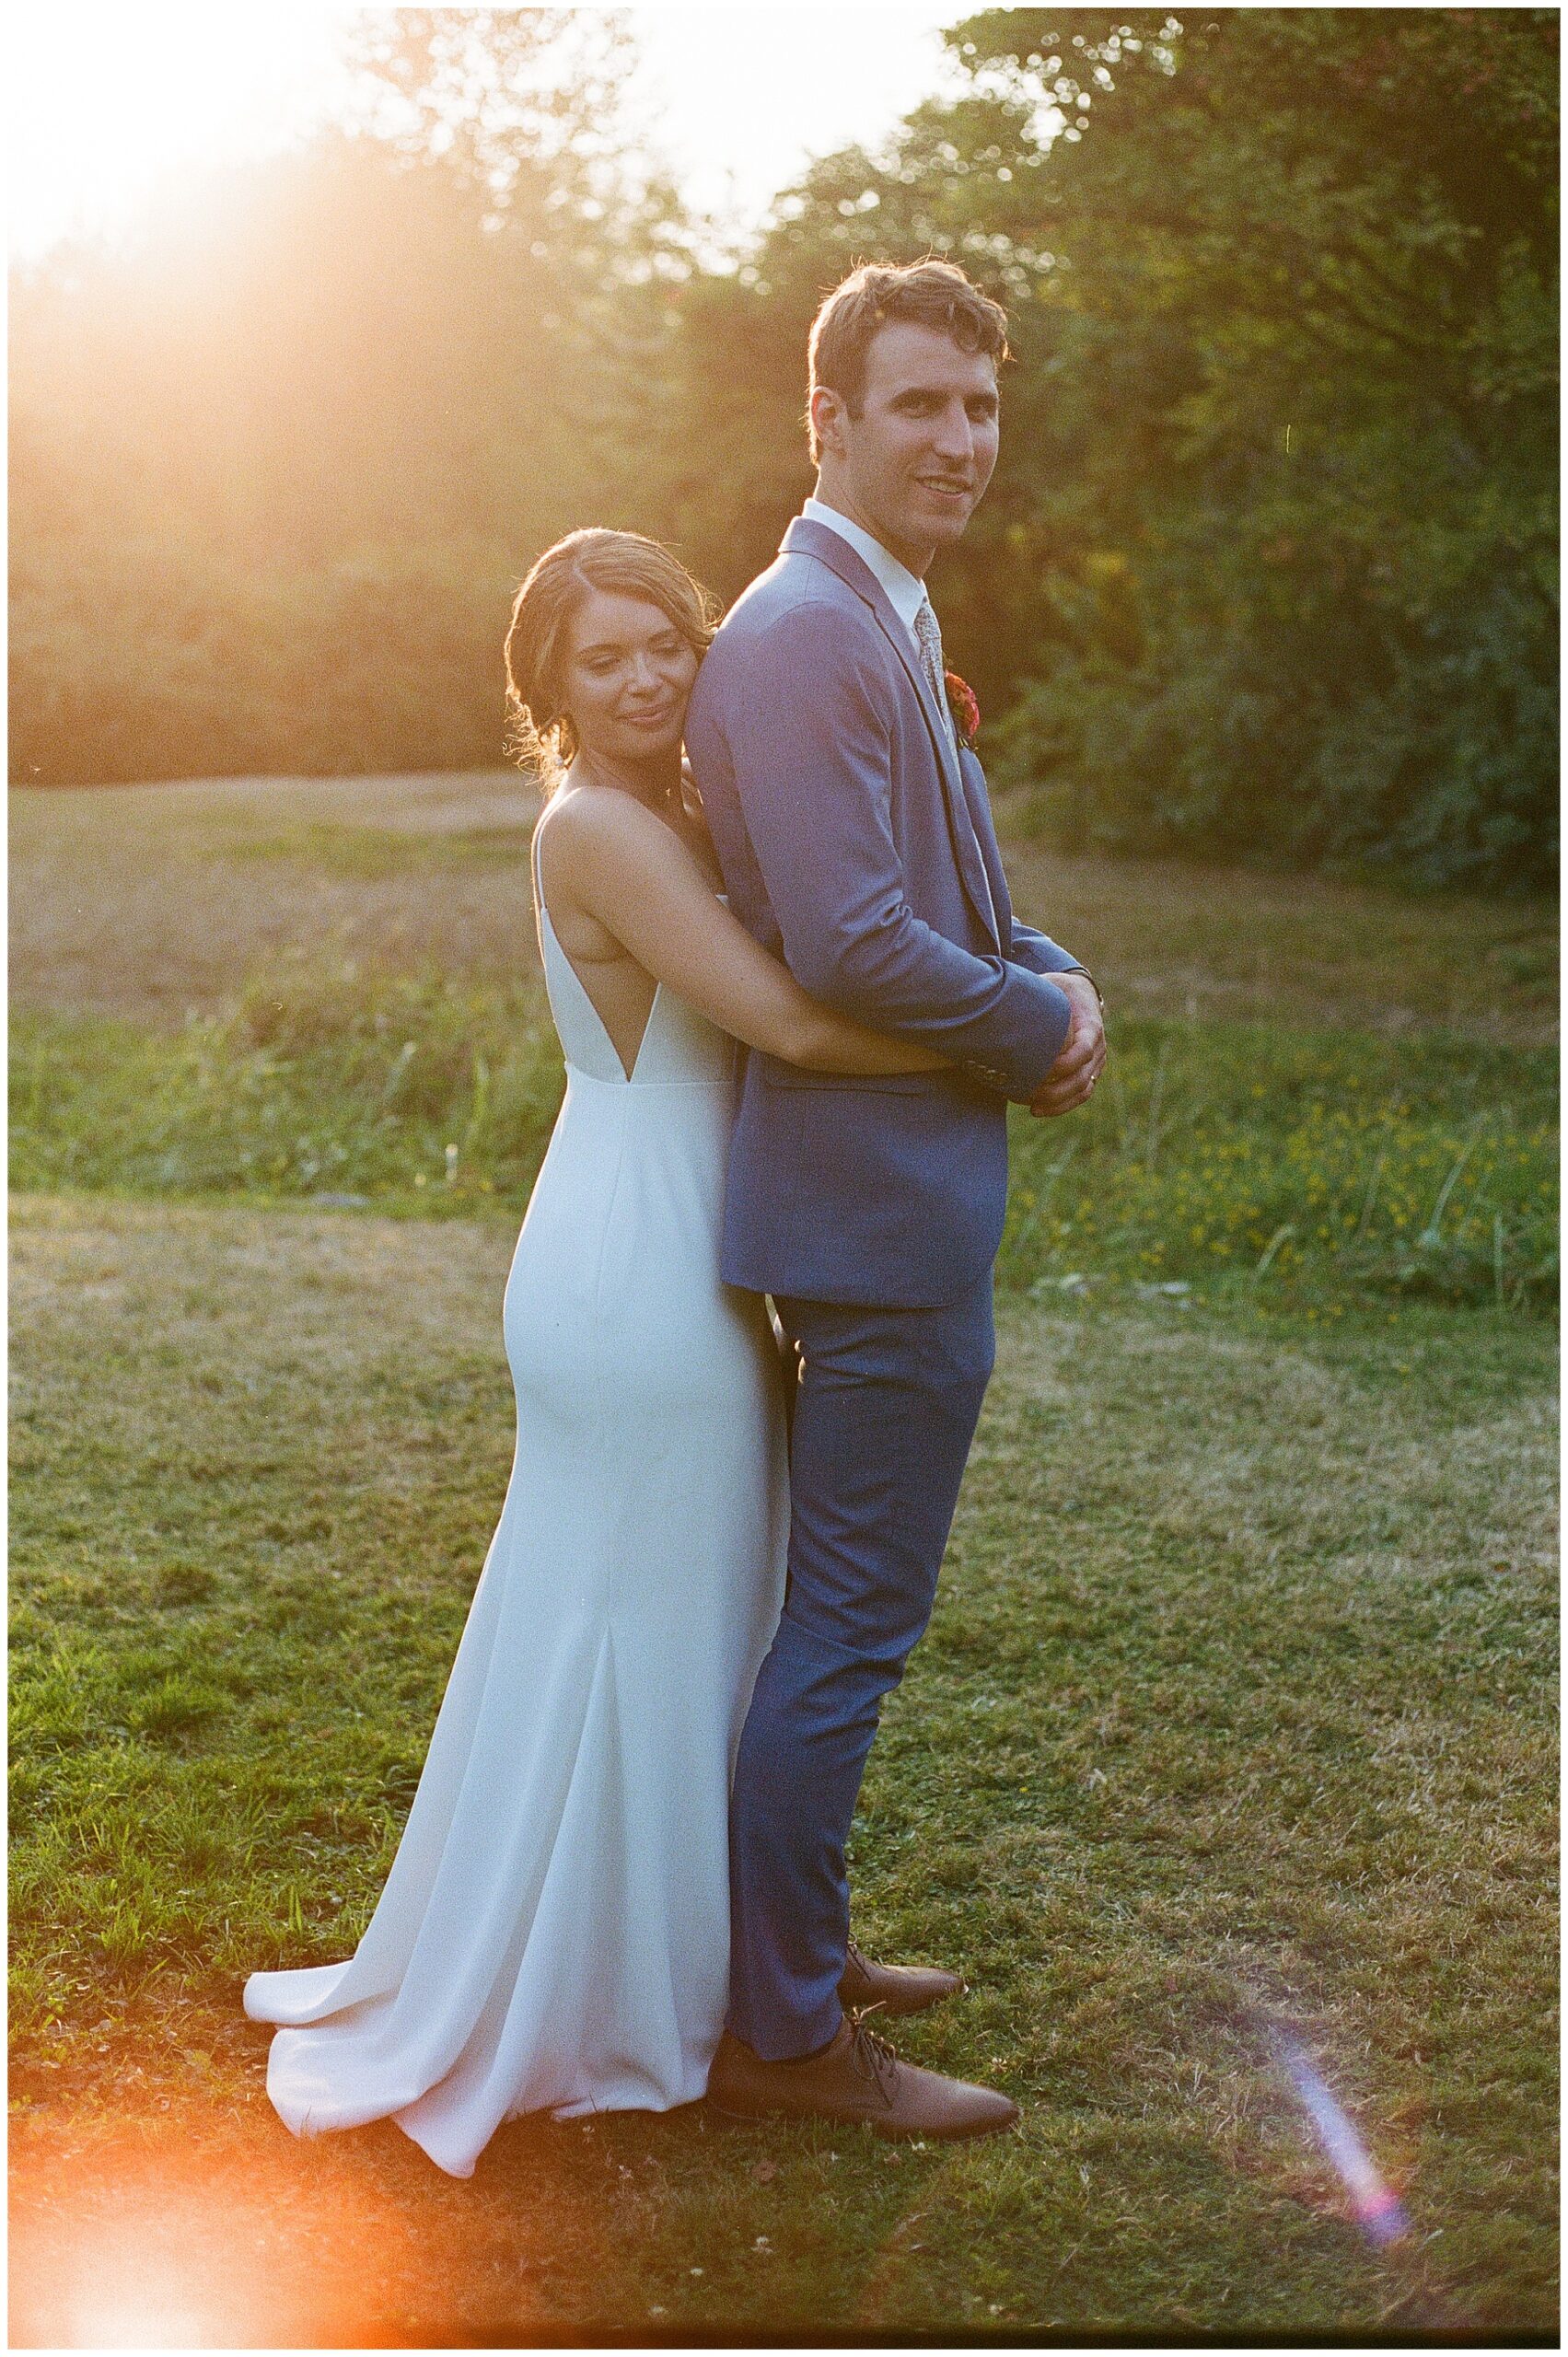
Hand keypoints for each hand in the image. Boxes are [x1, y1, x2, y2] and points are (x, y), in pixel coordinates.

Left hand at [1028, 974, 1105, 1118]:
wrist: (1080, 995)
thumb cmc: (1058, 989)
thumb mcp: (1050, 984)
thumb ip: (1036, 990)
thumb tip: (1003, 994)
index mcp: (1091, 1024)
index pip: (1084, 1050)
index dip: (1065, 1063)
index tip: (1041, 1069)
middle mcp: (1098, 1047)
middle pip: (1083, 1077)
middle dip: (1056, 1091)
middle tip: (1028, 1095)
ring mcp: (1096, 1062)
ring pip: (1083, 1090)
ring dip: (1057, 1103)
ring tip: (1032, 1108)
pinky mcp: (1089, 1073)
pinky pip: (1080, 1095)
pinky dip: (1060, 1106)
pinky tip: (1036, 1110)